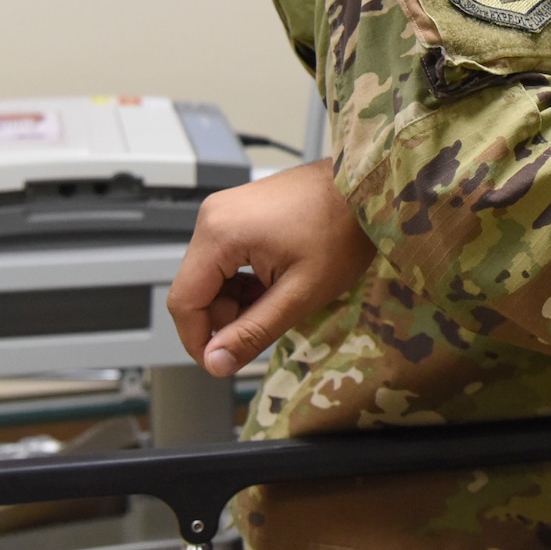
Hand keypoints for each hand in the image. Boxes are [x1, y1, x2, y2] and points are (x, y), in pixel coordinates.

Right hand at [166, 158, 376, 376]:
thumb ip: (252, 332)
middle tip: (265, 330)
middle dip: (226, 320)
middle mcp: (213, 217)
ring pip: (213, 277)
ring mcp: (227, 212)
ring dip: (239, 302)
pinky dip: (246, 281)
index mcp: (219, 233)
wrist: (367, 187)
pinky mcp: (241, 213)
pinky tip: (277, 286)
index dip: (199, 341)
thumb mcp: (299, 293)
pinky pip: (227, 259)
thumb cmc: (343, 229)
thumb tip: (216, 362)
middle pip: (196, 289)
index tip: (222, 363)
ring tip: (280, 302)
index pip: (183, 302)